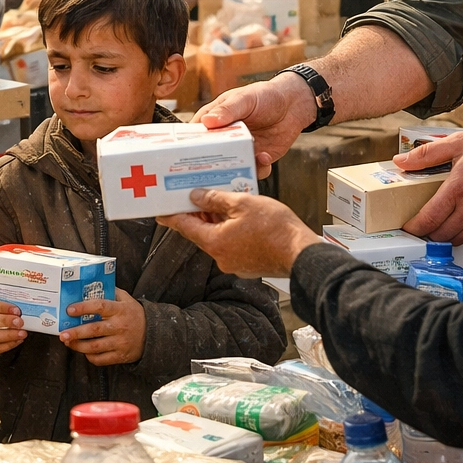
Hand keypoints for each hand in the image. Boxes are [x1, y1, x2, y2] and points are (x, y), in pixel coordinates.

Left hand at [60, 289, 145, 365]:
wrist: (153, 334)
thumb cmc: (134, 314)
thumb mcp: (126, 299)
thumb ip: (110, 292)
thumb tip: (90, 283)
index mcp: (120, 310)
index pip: (100, 306)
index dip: (83, 308)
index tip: (70, 309)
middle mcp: (120, 326)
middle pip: (94, 330)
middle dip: (76, 332)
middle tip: (62, 333)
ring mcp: (120, 343)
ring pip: (95, 347)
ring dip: (78, 346)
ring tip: (68, 342)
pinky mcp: (121, 356)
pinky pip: (102, 359)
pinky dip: (90, 357)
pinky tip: (83, 351)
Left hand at [157, 188, 316, 276]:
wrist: (302, 253)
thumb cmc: (275, 228)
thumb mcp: (242, 203)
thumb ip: (215, 199)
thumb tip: (197, 197)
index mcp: (214, 242)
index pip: (184, 227)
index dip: (171, 216)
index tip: (160, 211)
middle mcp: (220, 257)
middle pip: (201, 232)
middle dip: (199, 214)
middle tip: (196, 197)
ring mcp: (234, 263)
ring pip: (218, 238)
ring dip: (217, 222)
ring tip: (223, 202)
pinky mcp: (247, 266)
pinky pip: (232, 245)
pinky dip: (231, 231)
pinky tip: (241, 218)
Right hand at [195, 71, 315, 176]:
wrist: (293, 104)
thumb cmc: (265, 95)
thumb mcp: (244, 98)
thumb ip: (227, 110)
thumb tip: (207, 121)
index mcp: (214, 120)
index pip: (195, 136)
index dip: (188, 147)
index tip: (187, 158)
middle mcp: (224, 138)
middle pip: (210, 157)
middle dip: (212, 166)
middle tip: (215, 171)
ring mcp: (240, 150)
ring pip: (231, 168)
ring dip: (237, 170)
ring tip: (247, 162)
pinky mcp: (256, 158)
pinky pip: (253, 171)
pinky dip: (258, 169)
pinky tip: (265, 158)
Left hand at [397, 132, 462, 243]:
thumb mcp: (459, 143)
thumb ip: (427, 153)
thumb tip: (401, 161)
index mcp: (457, 189)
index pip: (428, 219)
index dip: (414, 228)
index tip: (407, 227)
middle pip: (441, 235)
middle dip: (428, 234)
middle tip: (422, 226)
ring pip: (458, 240)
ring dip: (447, 236)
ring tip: (441, 225)